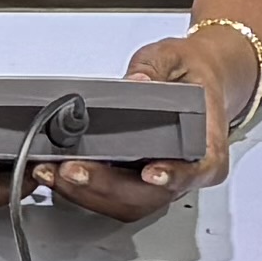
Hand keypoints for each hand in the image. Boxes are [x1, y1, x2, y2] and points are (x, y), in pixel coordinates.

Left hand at [38, 27, 247, 225]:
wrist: (196, 78)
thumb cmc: (190, 72)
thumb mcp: (174, 57)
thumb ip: (155, 68)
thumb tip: (138, 82)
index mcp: (207, 144)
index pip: (197, 170)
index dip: (174, 176)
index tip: (151, 174)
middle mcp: (186, 171)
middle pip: (150, 195)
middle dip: (107, 187)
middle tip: (72, 170)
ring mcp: (160, 182)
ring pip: (127, 203)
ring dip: (87, 194)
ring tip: (53, 172)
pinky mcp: (137, 183)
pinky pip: (113, 197)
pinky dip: (83, 191)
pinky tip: (57, 174)